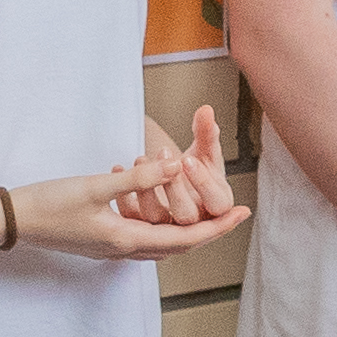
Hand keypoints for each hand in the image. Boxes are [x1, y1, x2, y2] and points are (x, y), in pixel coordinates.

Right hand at [3, 150, 245, 263]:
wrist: (10, 222)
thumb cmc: (49, 203)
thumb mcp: (95, 185)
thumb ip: (137, 178)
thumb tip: (175, 165)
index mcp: (126, 241)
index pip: (184, 239)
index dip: (216, 227)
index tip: (242, 213)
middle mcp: (122, 251)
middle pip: (177, 246)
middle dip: (207, 230)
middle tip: (232, 212)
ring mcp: (110, 249)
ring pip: (160, 243)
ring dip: (184, 227)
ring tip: (203, 208)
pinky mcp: (100, 242)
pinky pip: (141, 236)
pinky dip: (158, 222)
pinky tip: (155, 201)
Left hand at [123, 105, 239, 228]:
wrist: (181, 179)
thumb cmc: (196, 165)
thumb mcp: (205, 149)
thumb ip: (206, 132)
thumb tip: (206, 110)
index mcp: (217, 204)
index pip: (217, 204)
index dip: (202, 182)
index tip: (187, 158)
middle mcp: (194, 220)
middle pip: (186, 215)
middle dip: (173, 187)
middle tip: (162, 155)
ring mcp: (168, 226)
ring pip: (156, 218)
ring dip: (147, 191)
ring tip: (139, 159)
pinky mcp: (144, 226)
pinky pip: (133, 217)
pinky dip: (124, 195)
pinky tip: (119, 169)